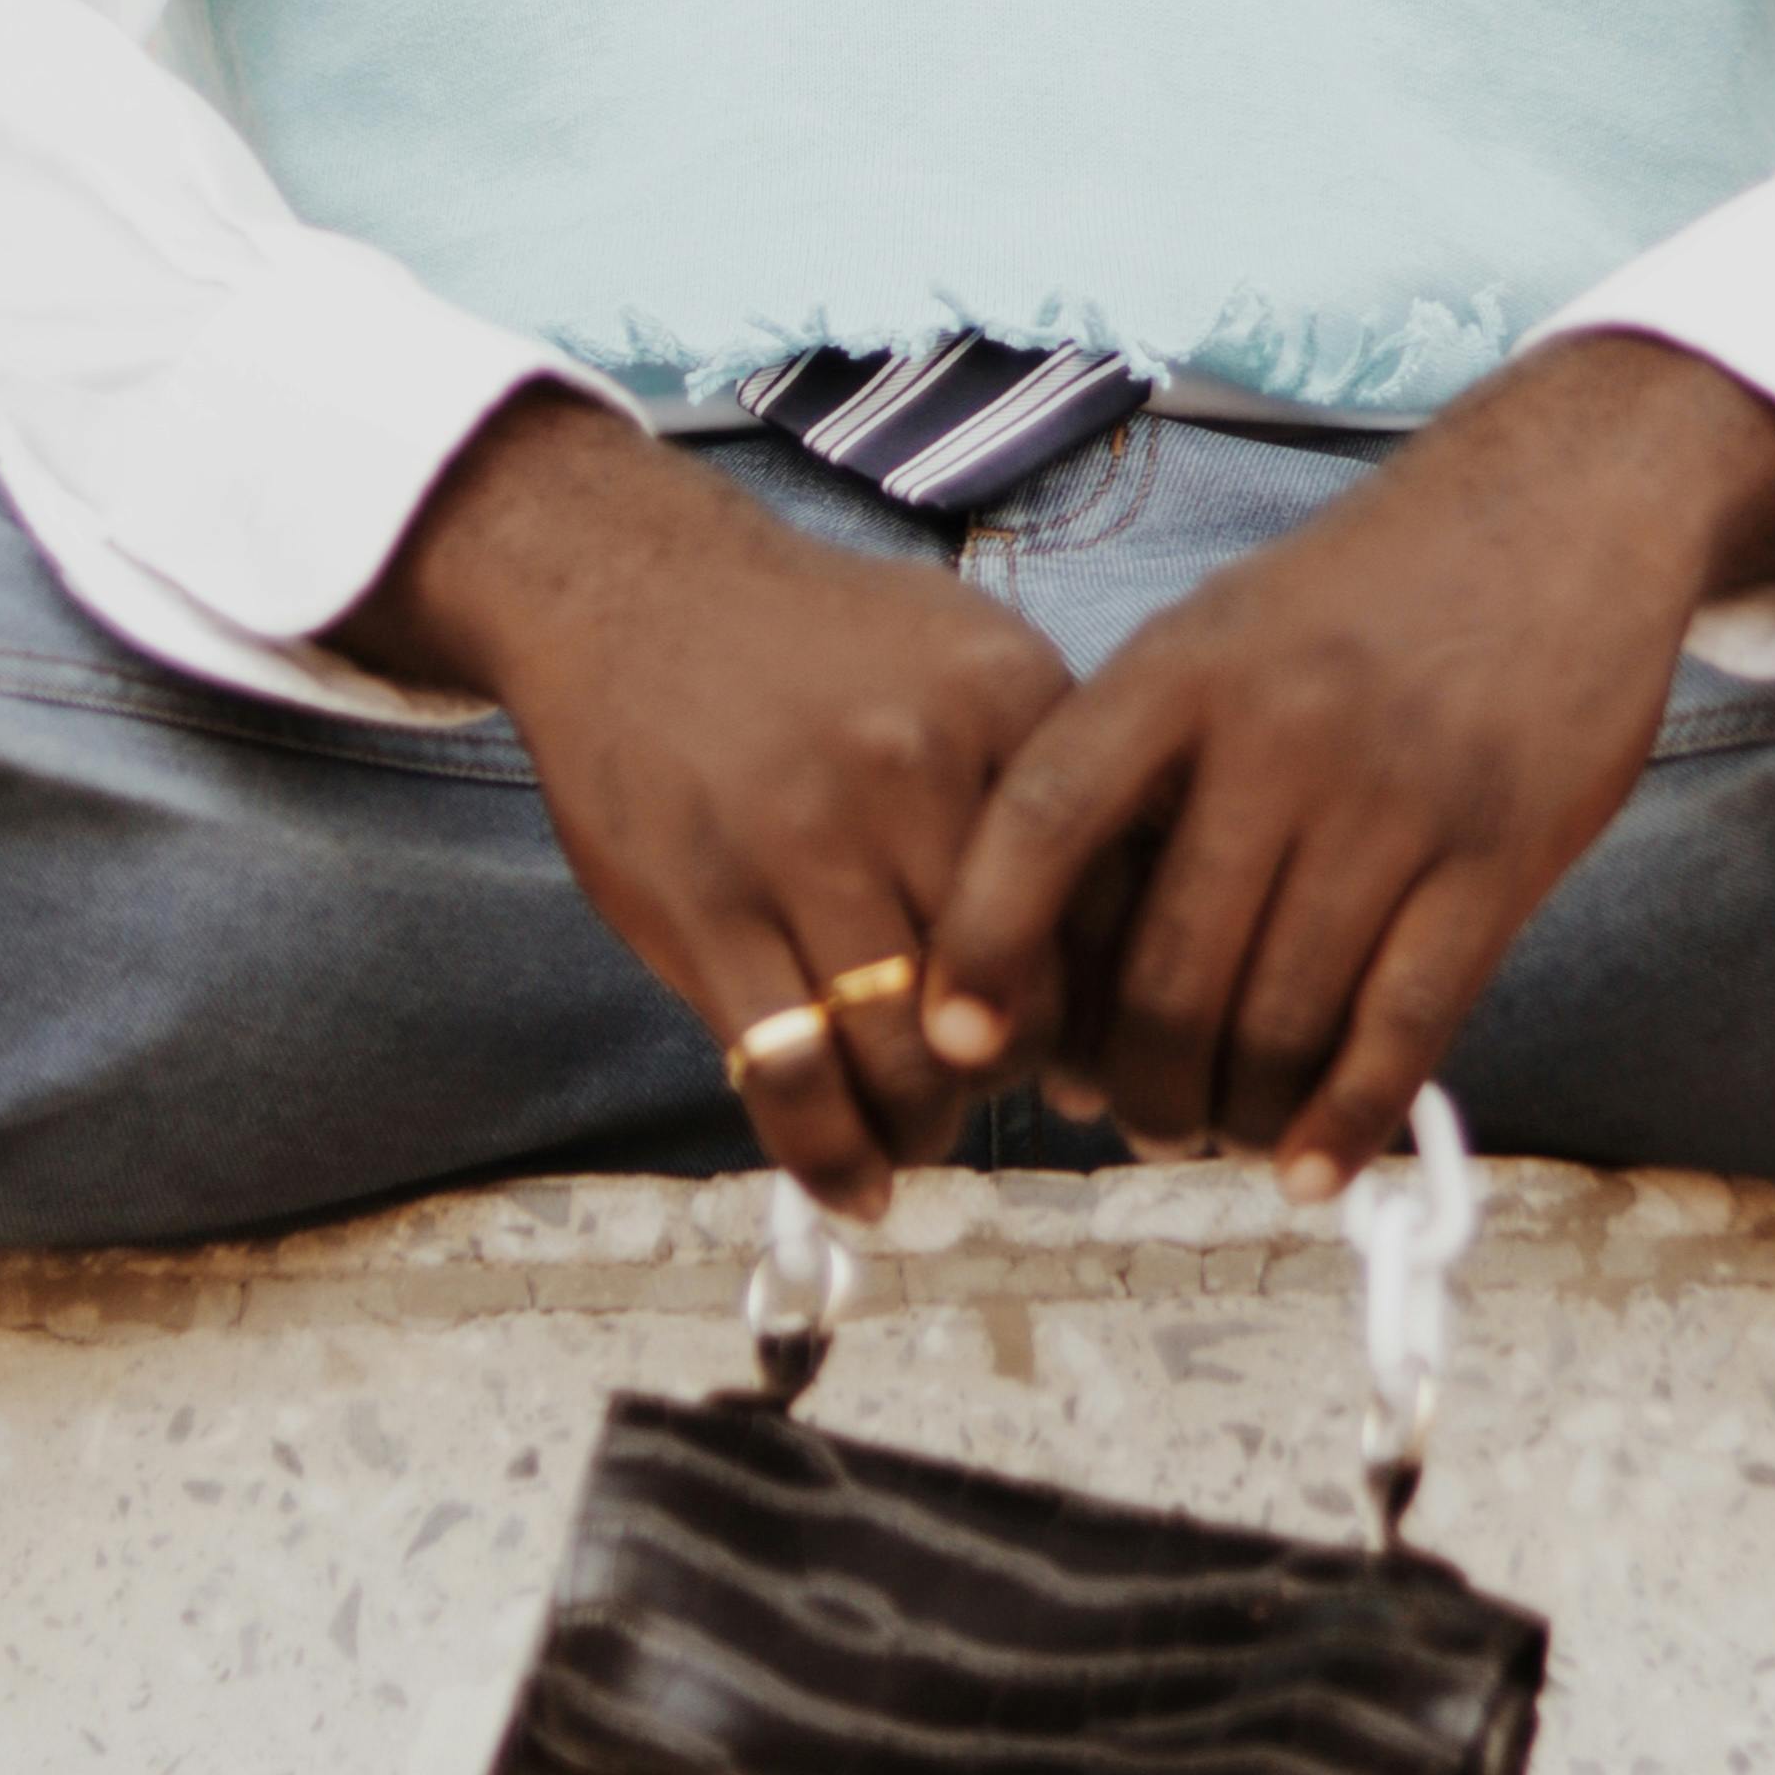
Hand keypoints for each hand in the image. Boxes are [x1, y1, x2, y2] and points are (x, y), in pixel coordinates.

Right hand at [341, 387, 1070, 1218]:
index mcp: (1007, 702)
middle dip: (1013, 1075)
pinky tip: (854, 1183)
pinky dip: (831, 1156)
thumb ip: (1053, 784)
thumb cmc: (818, 647)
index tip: (1091, 1047)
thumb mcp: (967, 656)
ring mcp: (801, 839)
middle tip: (991, 1088)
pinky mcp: (704, 906)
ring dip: (923, 1127)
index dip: (1107, 1003)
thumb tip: (1139, 956)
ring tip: (918, 1134)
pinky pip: (790, 1074)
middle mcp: (914, 767)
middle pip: (1016, 995)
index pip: (1105, 903)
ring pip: (904, 1054)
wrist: (636, 590)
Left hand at [919, 337, 1774, 1199]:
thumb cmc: (1364, 596)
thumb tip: (1051, 956)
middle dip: (1136, 1079)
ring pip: (1280, 1016)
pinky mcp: (1499, 855)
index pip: (1048, 817)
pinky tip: (1311, 1166)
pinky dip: (1346, 1119)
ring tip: (1219, 1127)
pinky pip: (1403, 1025)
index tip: (955, 1037)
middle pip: (1169, 965)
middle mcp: (1282, 729)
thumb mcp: (1223, 629)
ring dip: (1235, 1110)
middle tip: (1133, 1114)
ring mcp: (1396, 796)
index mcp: (1186, 665)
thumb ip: (1137, 764)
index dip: (986, 941)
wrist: (1561, 506)